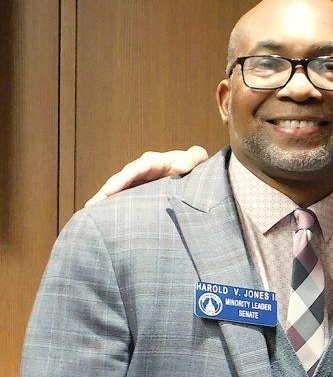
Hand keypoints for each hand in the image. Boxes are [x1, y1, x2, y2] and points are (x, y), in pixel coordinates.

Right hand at [85, 145, 208, 205]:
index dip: (121, 179)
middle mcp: (142, 171)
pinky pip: (125, 199)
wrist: (197, 175)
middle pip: (120, 180)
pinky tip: (104, 218)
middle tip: (91, 206)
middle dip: (105, 192)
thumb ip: (192, 158)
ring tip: (90, 214)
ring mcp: (140, 182)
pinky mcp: (141, 193)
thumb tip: (179, 167)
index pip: (134, 169)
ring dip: (105, 201)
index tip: (110, 191)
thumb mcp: (197, 158)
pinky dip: (114, 207)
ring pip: (119, 191)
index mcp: (154, 162)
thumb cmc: (196, 165)